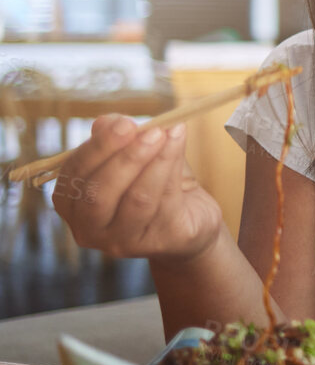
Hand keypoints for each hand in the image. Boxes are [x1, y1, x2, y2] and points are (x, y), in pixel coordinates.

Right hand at [51, 114, 223, 262]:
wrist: (193, 218)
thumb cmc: (157, 182)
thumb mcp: (136, 156)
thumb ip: (119, 139)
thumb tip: (107, 121)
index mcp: (71, 204)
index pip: (74, 174)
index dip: (98, 147)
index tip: (125, 123)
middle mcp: (89, 229)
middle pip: (98, 193)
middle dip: (126, 157)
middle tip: (151, 130)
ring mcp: (121, 241)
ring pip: (136, 199)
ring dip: (154, 161)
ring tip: (169, 134)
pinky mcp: (157, 243)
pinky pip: (164, 203)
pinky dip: (171, 168)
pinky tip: (178, 144)